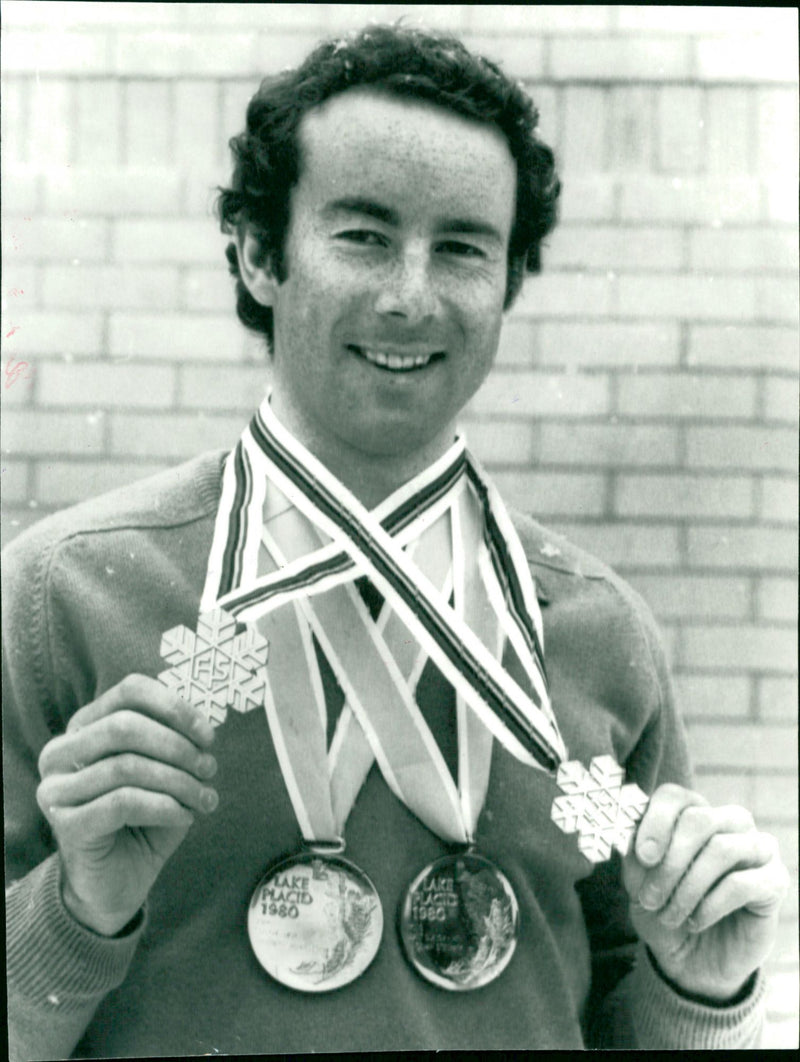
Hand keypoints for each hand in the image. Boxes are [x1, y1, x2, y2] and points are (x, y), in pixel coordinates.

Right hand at [37, 675, 218, 936]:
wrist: (119, 883)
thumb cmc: (145, 819)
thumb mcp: (164, 771)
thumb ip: (175, 740)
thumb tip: (203, 725)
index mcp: (85, 726)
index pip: (130, 691)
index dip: (174, 707)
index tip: (207, 736)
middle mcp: (61, 752)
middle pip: (125, 726)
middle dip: (178, 747)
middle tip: (209, 769)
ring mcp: (56, 789)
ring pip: (126, 766)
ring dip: (179, 781)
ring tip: (205, 798)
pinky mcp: (66, 825)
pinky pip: (123, 802)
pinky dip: (165, 807)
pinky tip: (185, 817)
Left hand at [623, 783, 787, 1001]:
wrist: (692, 962)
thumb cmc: (664, 911)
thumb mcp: (638, 883)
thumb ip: (634, 855)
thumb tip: (630, 834)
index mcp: (692, 813)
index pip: (674, 796)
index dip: (655, 822)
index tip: (643, 857)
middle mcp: (729, 822)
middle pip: (699, 819)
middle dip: (669, 863)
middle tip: (650, 897)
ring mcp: (757, 848)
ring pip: (722, 848)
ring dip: (688, 887)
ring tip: (671, 914)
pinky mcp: (774, 881)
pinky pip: (742, 882)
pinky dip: (711, 904)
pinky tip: (696, 920)